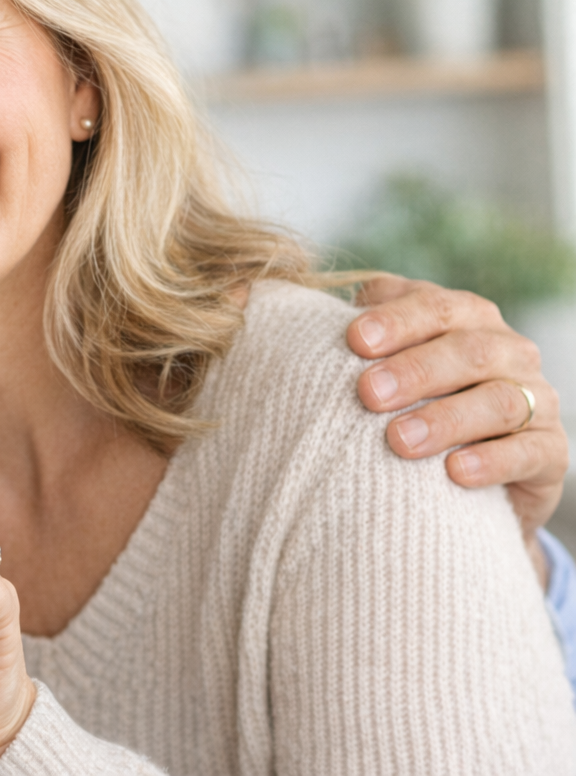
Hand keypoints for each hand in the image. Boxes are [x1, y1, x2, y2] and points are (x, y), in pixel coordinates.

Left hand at [347, 276, 566, 580]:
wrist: (456, 481)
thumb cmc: (397, 404)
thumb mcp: (366, 363)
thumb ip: (318, 328)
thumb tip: (233, 296)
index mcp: (463, 317)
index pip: (435, 304)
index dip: (397, 319)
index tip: (352, 340)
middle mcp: (505, 350)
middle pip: (467, 348)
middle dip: (415, 369)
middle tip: (365, 394)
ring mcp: (534, 400)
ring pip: (499, 400)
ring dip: (447, 418)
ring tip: (398, 441)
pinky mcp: (549, 453)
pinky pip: (530, 451)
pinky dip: (492, 460)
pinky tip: (454, 473)